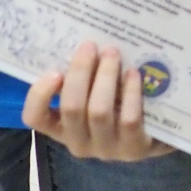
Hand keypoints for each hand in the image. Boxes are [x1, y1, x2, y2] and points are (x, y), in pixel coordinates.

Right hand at [22, 41, 175, 161]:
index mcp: (61, 126)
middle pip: (71, 108)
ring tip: (113, 53)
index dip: (40, 95)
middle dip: (80, 73)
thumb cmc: (116, 104)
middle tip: (90, 46)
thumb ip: (82, 76)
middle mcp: (78, 142)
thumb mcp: (93, 92)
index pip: (35, 117)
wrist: (155, 132)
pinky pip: (128, 119)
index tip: (55, 70)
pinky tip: (133, 73)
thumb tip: (80, 41)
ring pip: (99, 112)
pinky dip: (129, 92)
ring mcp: (106, 149)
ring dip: (105, 77)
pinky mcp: (134, 149)